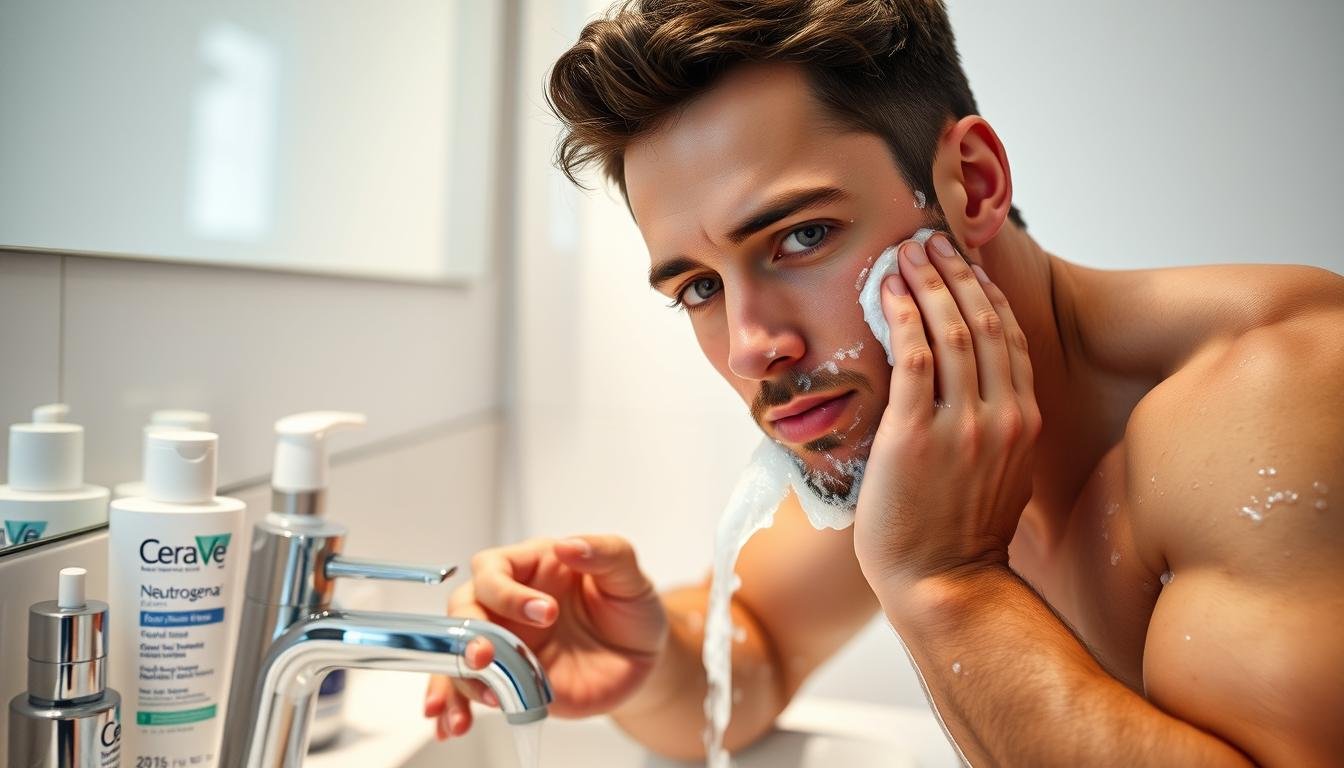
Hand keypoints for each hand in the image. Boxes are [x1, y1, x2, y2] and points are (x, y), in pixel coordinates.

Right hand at [423, 535, 667, 739]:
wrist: (641, 661)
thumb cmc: (630, 609)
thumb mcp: (629, 575)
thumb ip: (605, 553)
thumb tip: (569, 546)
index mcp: (530, 568)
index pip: (493, 569)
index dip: (507, 592)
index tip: (546, 612)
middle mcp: (508, 605)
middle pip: (463, 609)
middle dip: (469, 634)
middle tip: (488, 656)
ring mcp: (504, 645)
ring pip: (456, 653)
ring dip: (459, 676)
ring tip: (487, 696)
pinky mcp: (507, 681)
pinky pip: (469, 692)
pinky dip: (456, 707)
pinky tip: (456, 723)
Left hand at [854, 232, 1040, 595]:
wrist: (946, 584)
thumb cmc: (961, 535)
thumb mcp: (998, 474)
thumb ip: (992, 430)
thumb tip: (967, 394)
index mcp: (1024, 423)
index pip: (1011, 339)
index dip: (985, 292)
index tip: (964, 263)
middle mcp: (1003, 416)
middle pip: (986, 323)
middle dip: (955, 274)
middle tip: (930, 240)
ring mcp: (963, 426)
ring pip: (953, 332)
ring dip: (928, 283)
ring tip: (907, 252)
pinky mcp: (918, 436)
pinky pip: (915, 360)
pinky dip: (903, 318)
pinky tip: (890, 292)